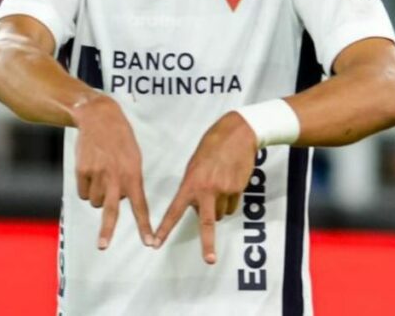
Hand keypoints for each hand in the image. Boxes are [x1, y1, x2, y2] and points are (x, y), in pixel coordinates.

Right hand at [71, 94, 154, 249]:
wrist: (99, 117)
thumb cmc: (120, 140)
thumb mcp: (134, 157)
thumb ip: (131, 180)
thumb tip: (121, 202)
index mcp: (133, 174)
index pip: (140, 205)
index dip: (145, 226)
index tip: (149, 243)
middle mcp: (115, 176)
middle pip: (111, 210)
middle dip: (107, 231)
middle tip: (103, 247)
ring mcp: (97, 173)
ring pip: (96, 203)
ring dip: (98, 197)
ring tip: (102, 176)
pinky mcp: (82, 171)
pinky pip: (84, 193)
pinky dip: (86, 189)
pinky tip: (90, 172)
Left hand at [154, 111, 257, 263]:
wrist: (237, 134)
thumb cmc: (212, 147)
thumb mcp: (194, 165)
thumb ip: (192, 186)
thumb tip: (195, 206)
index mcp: (190, 182)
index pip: (174, 210)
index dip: (164, 228)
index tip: (156, 243)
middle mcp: (206, 189)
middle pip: (207, 222)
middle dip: (208, 243)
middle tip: (210, 260)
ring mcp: (224, 190)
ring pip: (220, 214)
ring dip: (218, 209)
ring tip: (219, 186)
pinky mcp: (238, 189)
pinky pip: (232, 205)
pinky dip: (230, 201)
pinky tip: (229, 183)